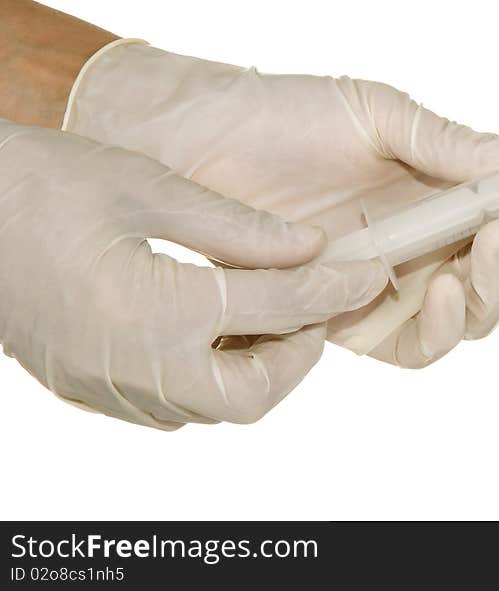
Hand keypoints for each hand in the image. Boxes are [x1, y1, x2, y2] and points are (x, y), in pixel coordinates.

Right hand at [0, 120, 386, 427]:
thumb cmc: (37, 184)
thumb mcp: (148, 186)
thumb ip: (240, 228)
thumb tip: (311, 248)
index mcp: (151, 308)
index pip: (276, 308)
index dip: (332, 288)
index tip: (366, 272)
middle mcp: (132, 366)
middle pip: (252, 395)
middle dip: (297, 355)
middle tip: (312, 306)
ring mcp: (106, 387)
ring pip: (214, 406)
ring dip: (256, 367)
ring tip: (269, 311)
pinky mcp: (89, 388)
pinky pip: (174, 402)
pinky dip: (211, 373)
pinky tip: (216, 327)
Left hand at [64, 42, 498, 366]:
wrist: (200, 147)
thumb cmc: (287, 120)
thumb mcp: (379, 116)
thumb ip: (452, 146)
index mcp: (448, 191)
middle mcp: (433, 244)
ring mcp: (398, 286)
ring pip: (479, 317)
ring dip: (498, 290)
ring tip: (487, 245)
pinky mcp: (358, 321)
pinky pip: (419, 346)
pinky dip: (444, 327)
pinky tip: (439, 289)